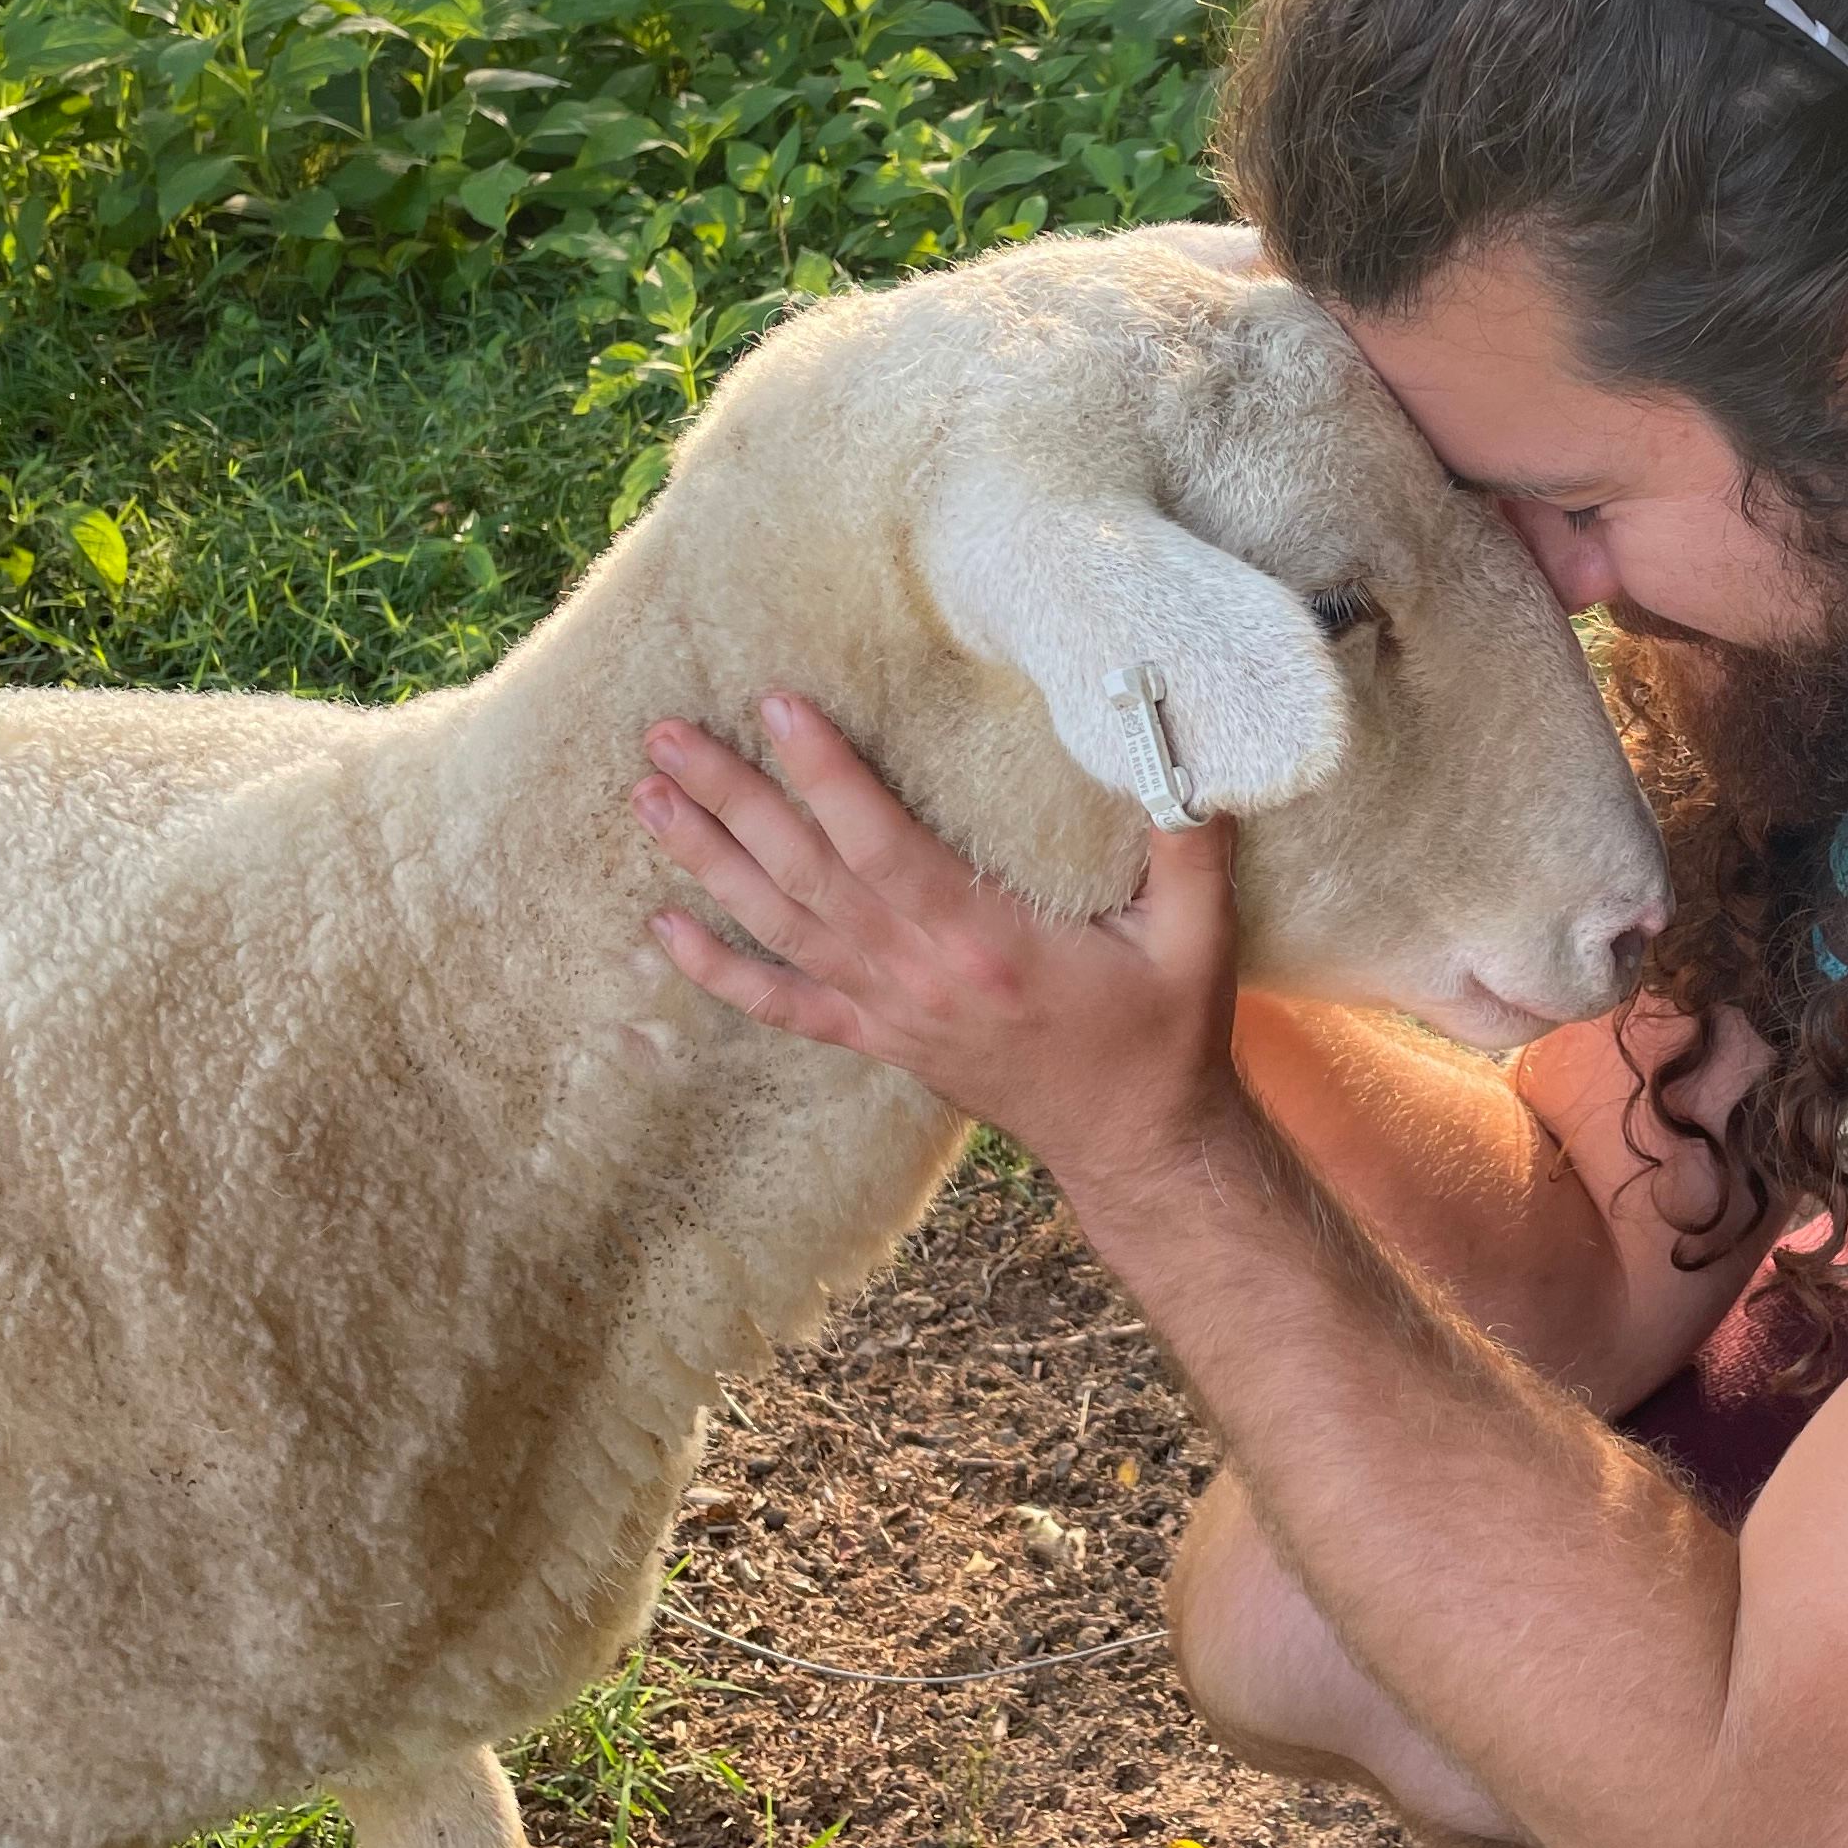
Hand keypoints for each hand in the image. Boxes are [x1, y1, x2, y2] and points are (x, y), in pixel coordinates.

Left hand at [631, 696, 1245, 1196]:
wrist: (1137, 1142)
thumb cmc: (1163, 1032)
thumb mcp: (1198, 935)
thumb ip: (1190, 838)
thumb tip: (1183, 743)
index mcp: (985, 940)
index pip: (881, 844)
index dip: (824, 775)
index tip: (775, 706)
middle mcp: (918, 975)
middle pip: (804, 876)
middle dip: (733, 800)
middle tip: (666, 735)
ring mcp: (890, 1012)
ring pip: (780, 928)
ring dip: (708, 862)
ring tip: (649, 798)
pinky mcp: (882, 1040)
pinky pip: (784, 1004)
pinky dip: (718, 971)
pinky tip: (662, 931)